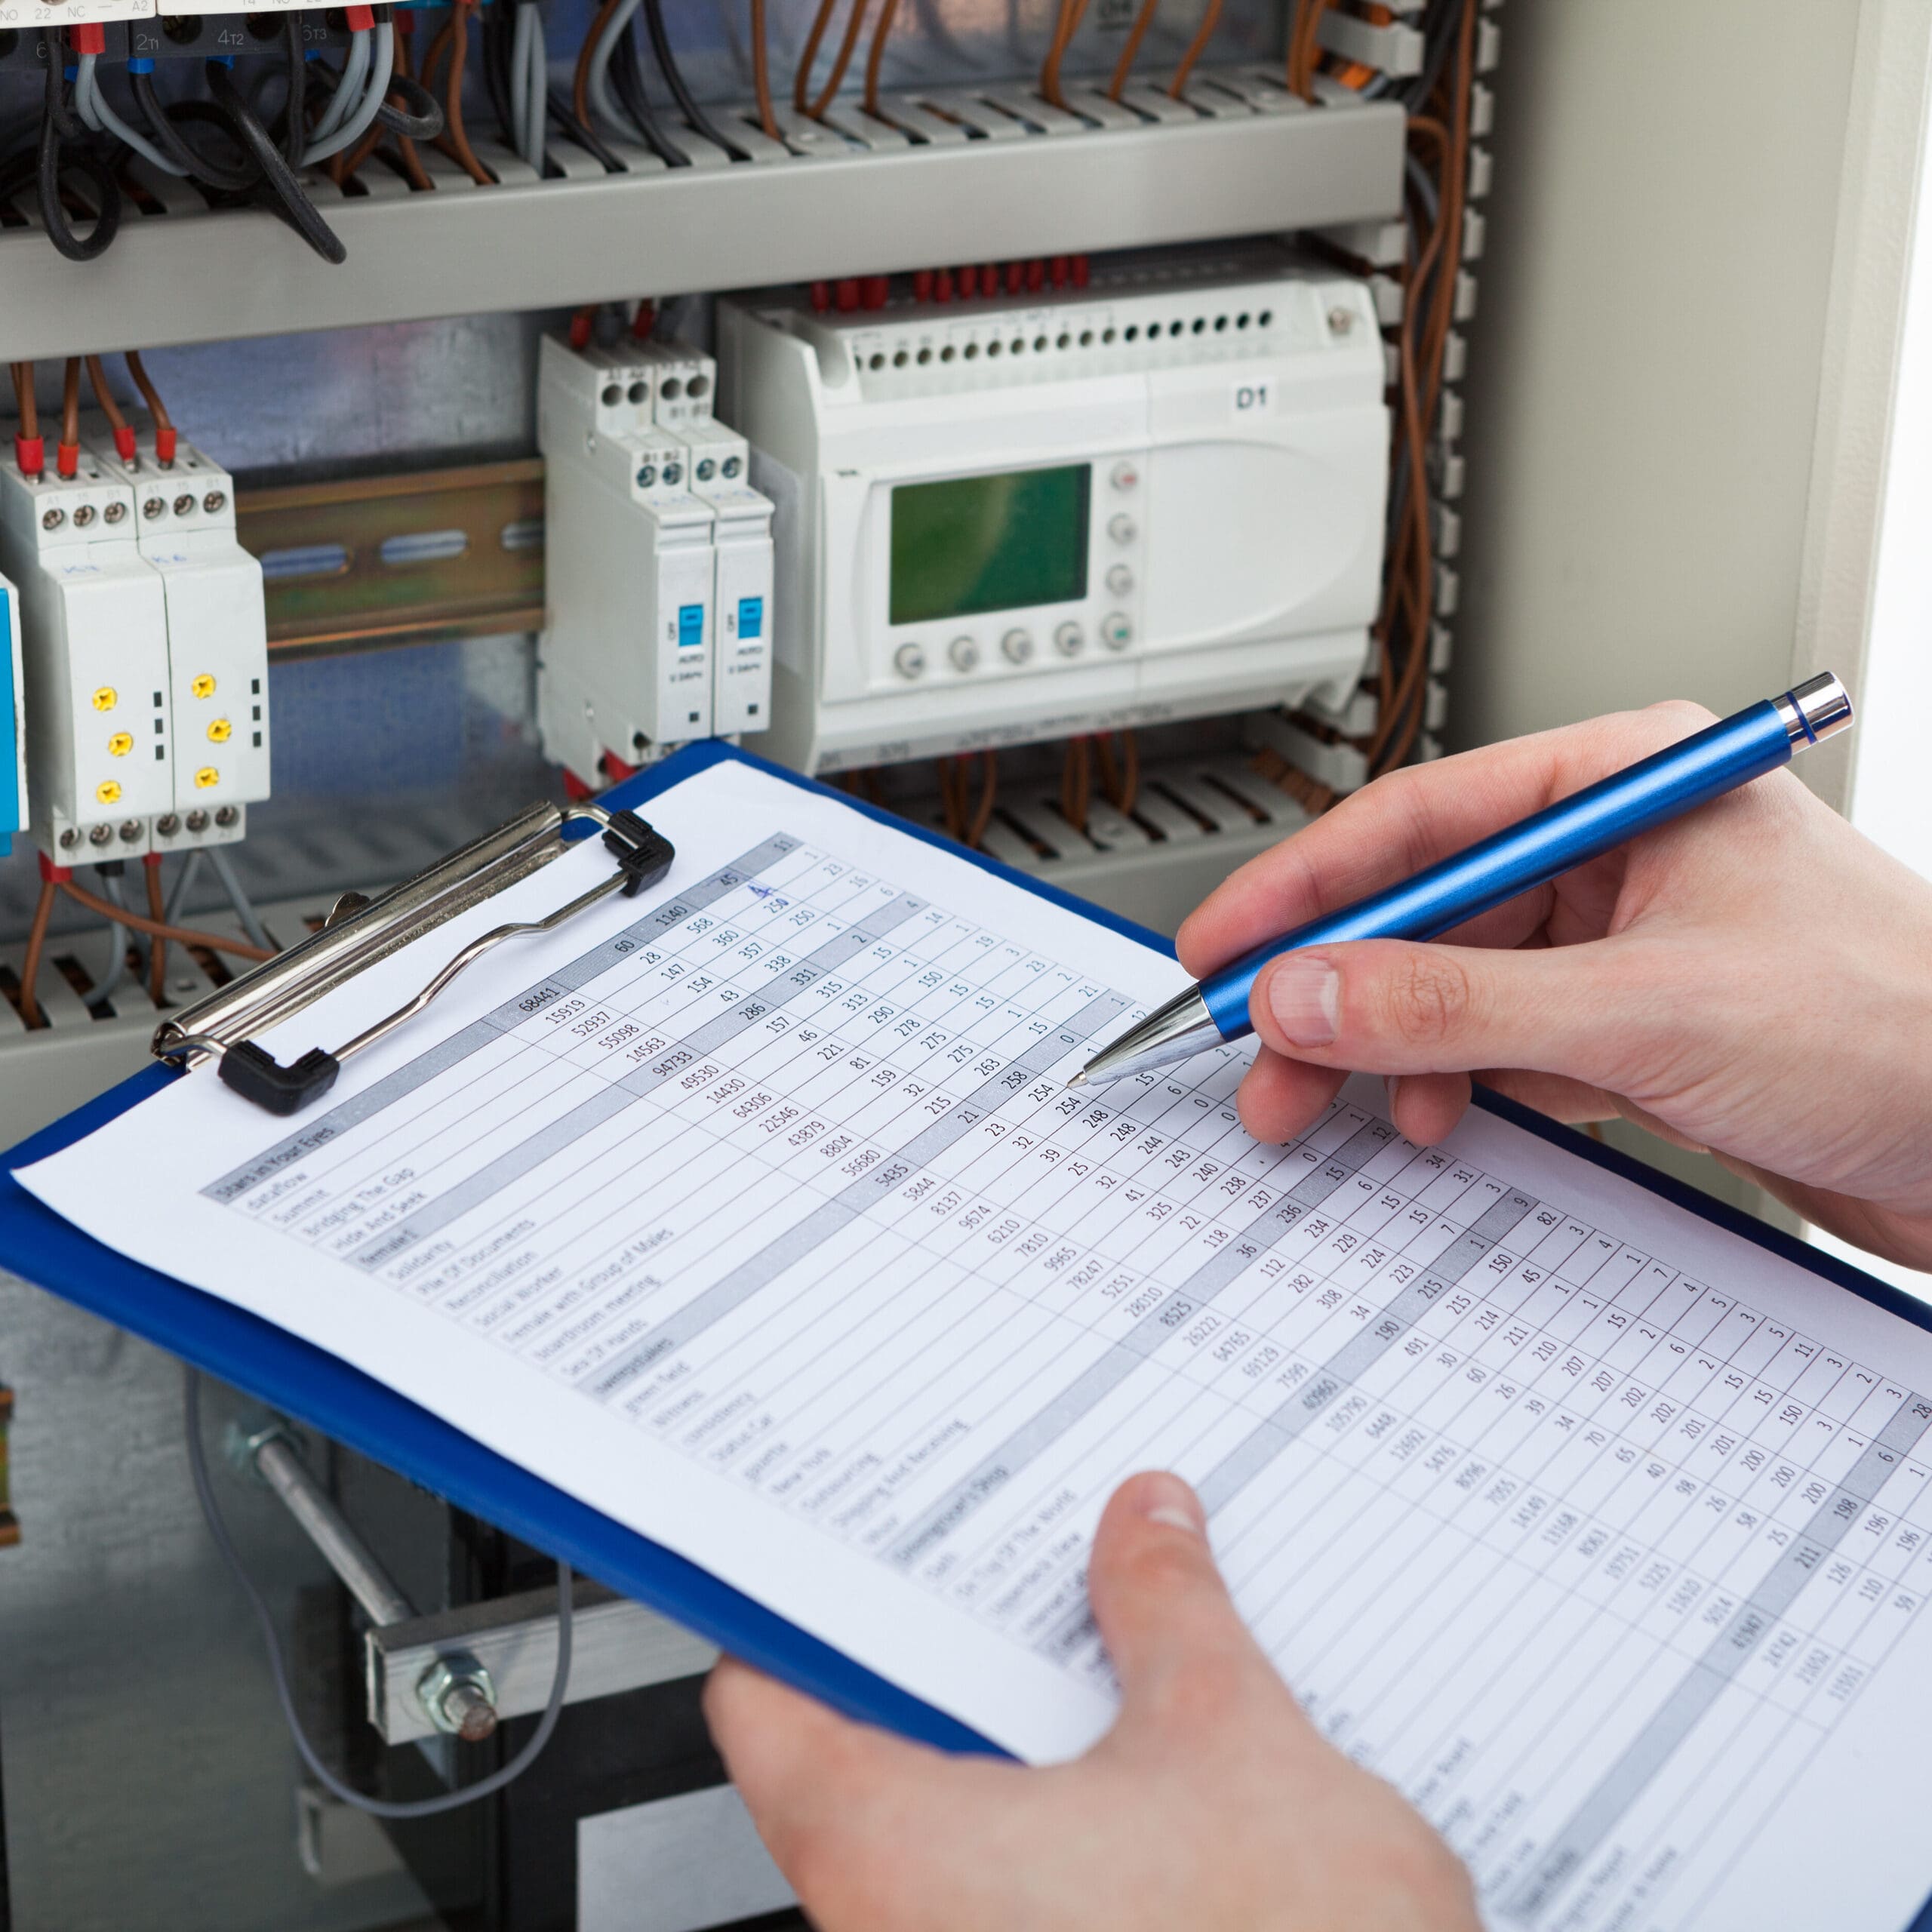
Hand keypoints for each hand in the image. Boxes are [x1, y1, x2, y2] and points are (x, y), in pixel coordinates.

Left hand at [705, 1472, 1477, 1931]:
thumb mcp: (1230, 1738)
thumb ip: (1168, 1614)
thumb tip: (1147, 1530)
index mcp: (893, 1849)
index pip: (764, 1702)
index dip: (805, 1611)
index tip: (855, 1560)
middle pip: (860, 1759)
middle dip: (954, 1669)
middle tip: (1015, 1589)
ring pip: (938, 1838)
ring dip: (1016, 1759)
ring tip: (1101, 1675)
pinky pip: (996, 1908)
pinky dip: (1050, 1845)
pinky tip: (1141, 1798)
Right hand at [1177, 702, 1931, 1270]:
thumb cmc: (1907, 1027)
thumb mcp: (1644, 1008)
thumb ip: (1456, 1002)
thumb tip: (1309, 990)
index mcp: (1628, 783)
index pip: (1422, 819)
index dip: (1303, 887)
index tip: (1219, 948)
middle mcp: (1621, 853)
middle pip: (1426, 909)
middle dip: (1334, 990)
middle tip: (1252, 1056)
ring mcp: (1629, 943)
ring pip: (1456, 985)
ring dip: (1386, 1050)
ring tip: (1325, 1111)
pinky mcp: (1640, 1028)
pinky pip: (1505, 1045)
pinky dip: (1455, 1085)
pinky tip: (1432, 1120)